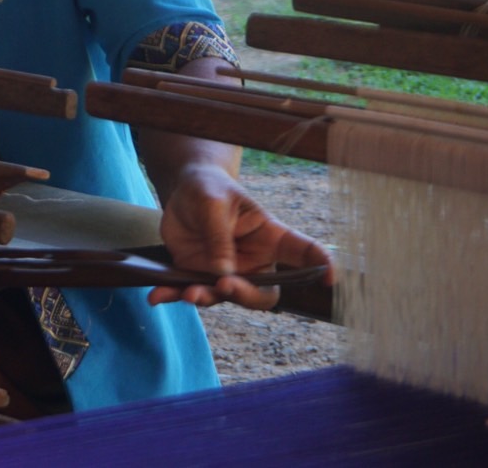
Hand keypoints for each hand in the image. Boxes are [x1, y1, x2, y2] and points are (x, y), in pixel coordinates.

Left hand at [149, 163, 334, 308]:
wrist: (182, 193)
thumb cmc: (208, 189)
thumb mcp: (212, 202)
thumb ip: (219, 235)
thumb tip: (222, 272)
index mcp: (269, 237)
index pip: (303, 253)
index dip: (321, 266)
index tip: (330, 279)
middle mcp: (253, 261)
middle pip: (263, 293)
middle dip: (245, 295)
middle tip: (224, 284)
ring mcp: (226, 272)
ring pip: (225, 297)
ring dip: (206, 298)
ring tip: (188, 293)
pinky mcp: (199, 275)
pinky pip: (190, 292)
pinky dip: (173, 296)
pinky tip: (157, 297)